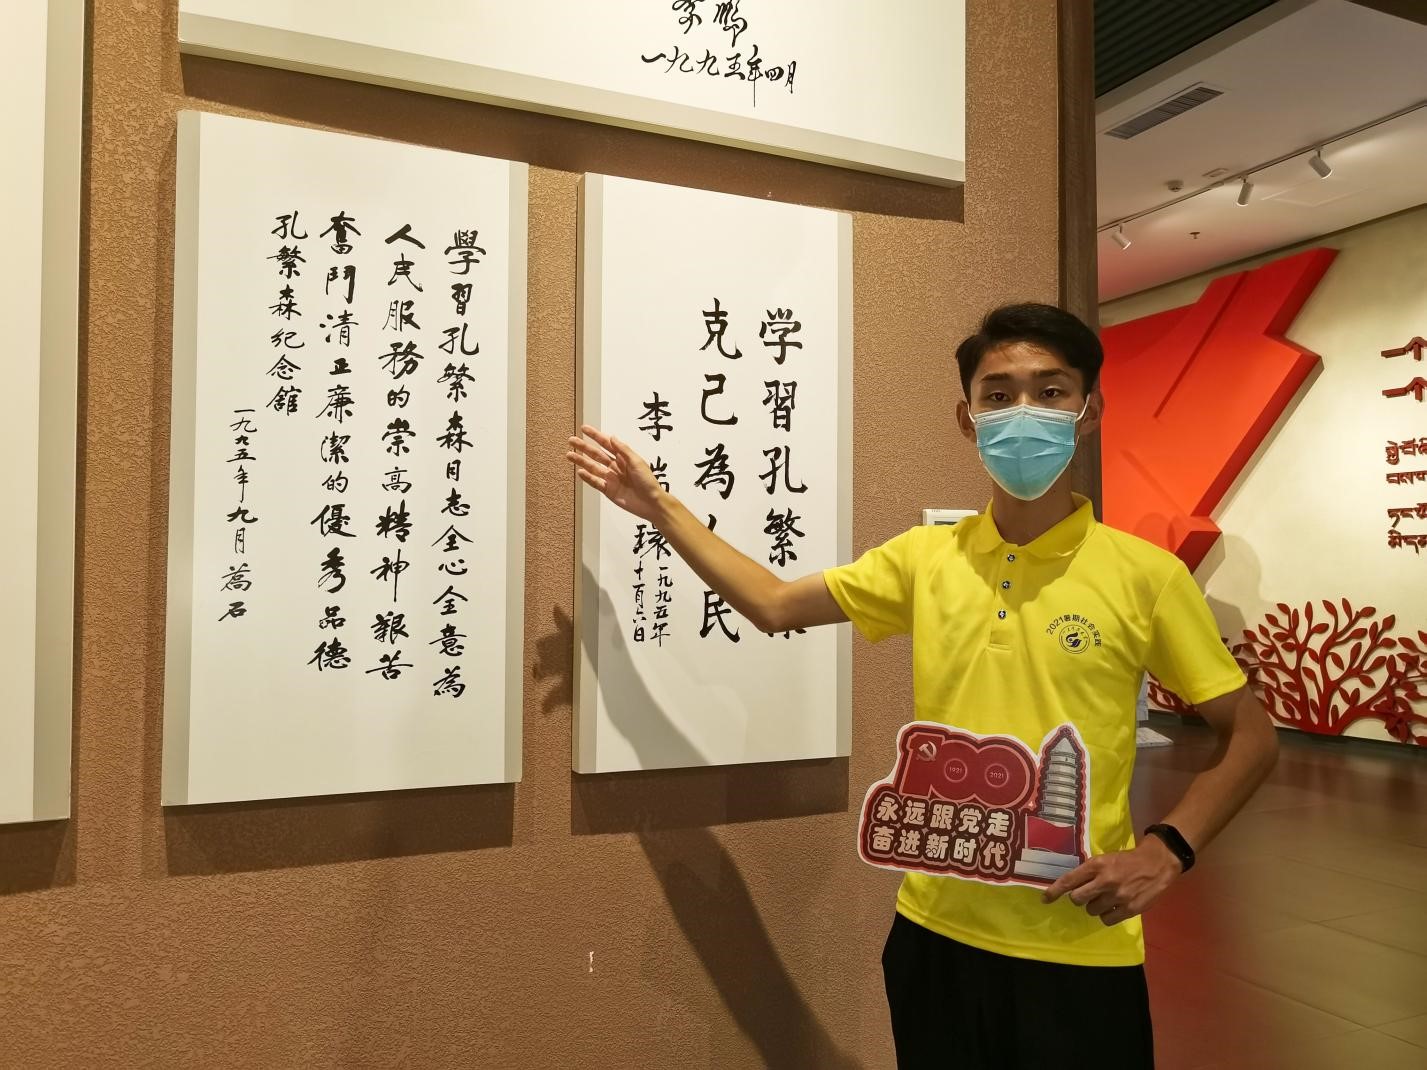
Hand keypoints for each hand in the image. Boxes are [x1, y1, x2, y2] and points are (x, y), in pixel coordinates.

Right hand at [567, 425, 668, 523]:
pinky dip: (588, 477)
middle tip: (571, 440)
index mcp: (624, 458)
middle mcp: (616, 467)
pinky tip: (580, 471)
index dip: (596, 436)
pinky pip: (596, 482)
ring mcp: (611, 479)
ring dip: (581, 461)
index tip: (584, 429)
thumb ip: (623, 450)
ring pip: (593, 467)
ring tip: (569, 455)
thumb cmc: (648, 482)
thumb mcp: (637, 462)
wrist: (651, 503)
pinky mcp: (609, 490)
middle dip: (584, 447)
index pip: (607, 444)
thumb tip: (612, 437)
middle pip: (596, 454)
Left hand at [1041, 837, 1181, 926]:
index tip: (1045, 899)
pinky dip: (1107, 915)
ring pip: (1092, 911)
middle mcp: (1105, 881)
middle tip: (1088, 895)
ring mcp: (1118, 896)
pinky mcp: (1130, 909)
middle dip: (1079, 899)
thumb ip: (1089, 872)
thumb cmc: (1126, 861)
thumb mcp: (1105, 860)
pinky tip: (1114, 907)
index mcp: (1096, 865)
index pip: (1069, 880)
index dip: (1054, 891)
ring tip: (1106, 898)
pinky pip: (1107, 920)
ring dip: (1095, 906)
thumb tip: (1069, 887)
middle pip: (1077, 899)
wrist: (1156, 864)